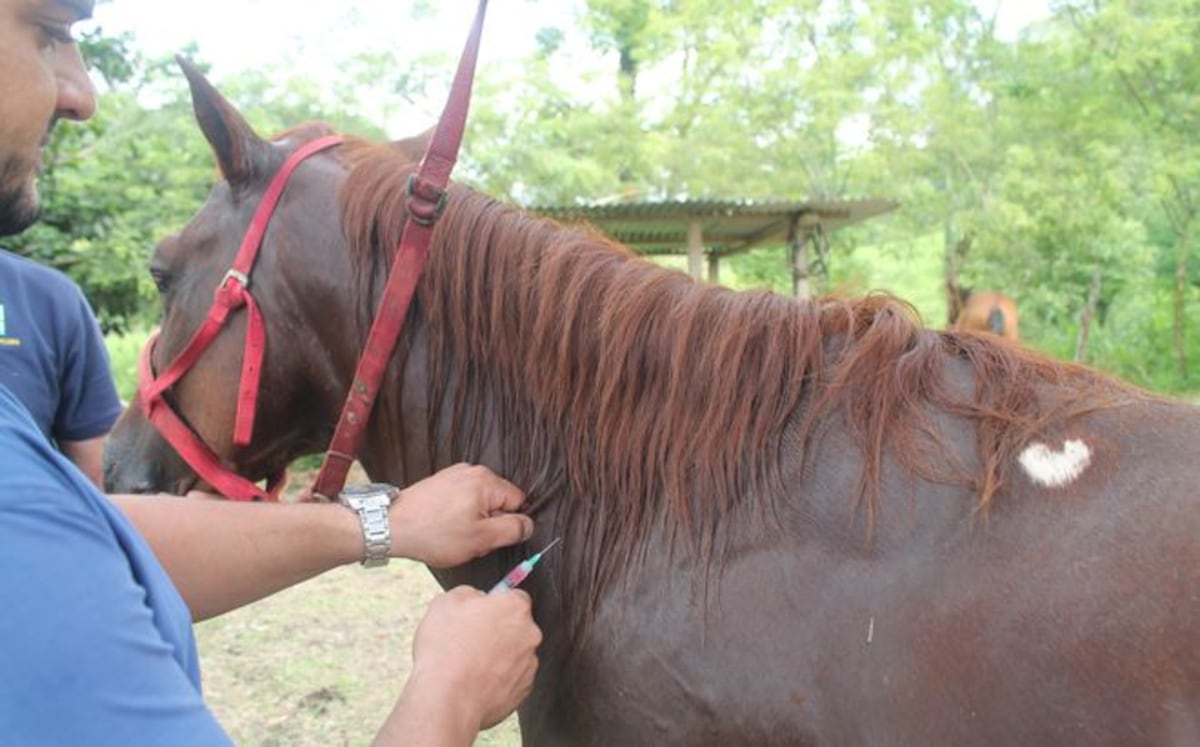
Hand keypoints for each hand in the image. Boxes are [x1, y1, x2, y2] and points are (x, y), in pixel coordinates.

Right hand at [374, 587, 541, 744]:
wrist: (447, 698)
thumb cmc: (445, 647)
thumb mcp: (446, 602)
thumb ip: (468, 593)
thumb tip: (477, 598)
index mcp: (515, 608)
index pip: (515, 597)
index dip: (496, 605)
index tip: (481, 614)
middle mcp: (530, 634)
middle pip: (517, 626)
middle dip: (498, 631)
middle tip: (470, 640)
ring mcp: (529, 664)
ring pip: (515, 654)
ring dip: (498, 656)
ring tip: (469, 665)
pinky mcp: (522, 690)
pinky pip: (511, 678)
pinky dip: (497, 679)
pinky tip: (475, 681)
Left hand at [390, 463, 532, 566]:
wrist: (391, 526)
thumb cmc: (434, 534)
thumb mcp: (481, 538)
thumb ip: (512, 530)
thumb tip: (528, 524)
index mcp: (486, 480)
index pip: (518, 502)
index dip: (508, 524)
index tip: (489, 537)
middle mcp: (472, 470)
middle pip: (498, 501)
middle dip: (489, 523)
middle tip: (469, 538)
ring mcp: (454, 474)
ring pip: (479, 503)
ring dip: (472, 521)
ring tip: (452, 534)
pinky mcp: (440, 482)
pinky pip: (462, 500)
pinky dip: (457, 515)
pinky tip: (443, 527)